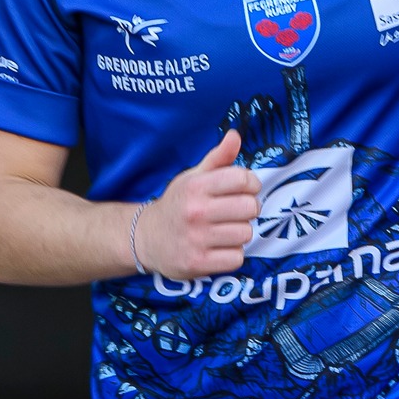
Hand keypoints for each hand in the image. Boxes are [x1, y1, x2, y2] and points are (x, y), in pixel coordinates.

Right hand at [133, 131, 260, 280]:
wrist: (146, 239)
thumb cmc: (177, 204)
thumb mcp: (192, 177)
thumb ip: (218, 158)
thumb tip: (235, 135)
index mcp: (196, 186)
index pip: (243, 179)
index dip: (251, 184)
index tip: (244, 189)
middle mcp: (195, 211)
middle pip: (250, 207)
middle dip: (248, 209)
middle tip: (236, 212)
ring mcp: (196, 239)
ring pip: (246, 234)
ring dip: (240, 233)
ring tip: (224, 230)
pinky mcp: (198, 263)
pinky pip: (236, 258)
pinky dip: (232, 254)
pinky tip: (218, 247)